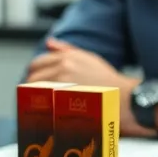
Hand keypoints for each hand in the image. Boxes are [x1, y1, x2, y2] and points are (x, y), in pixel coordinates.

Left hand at [26, 39, 154, 136]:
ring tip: (43, 108)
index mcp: (67, 58)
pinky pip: (42, 105)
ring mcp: (63, 86)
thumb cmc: (110, 82)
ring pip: (34, 92)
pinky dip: (41, 110)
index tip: (36, 84)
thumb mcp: (90, 58)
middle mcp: (63, 69)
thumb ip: (66, 50)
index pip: (36, 65)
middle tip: (38, 99)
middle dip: (31, 88)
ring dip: (35, 100)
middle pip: (32, 79)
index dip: (33, 75)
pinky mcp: (64, 102)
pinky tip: (46, 114)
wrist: (126, 100)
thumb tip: (49, 42)